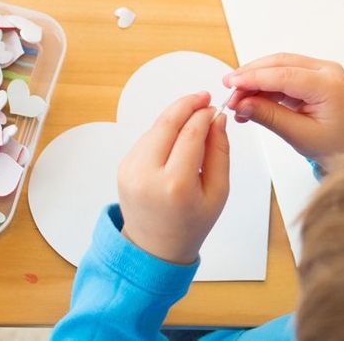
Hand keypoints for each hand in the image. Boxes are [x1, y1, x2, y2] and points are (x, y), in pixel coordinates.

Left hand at [118, 91, 230, 264]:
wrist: (154, 247)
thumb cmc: (190, 224)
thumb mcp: (218, 191)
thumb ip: (219, 152)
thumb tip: (217, 120)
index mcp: (175, 185)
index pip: (191, 134)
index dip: (204, 115)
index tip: (215, 108)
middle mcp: (147, 175)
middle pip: (167, 123)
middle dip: (187, 104)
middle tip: (204, 97)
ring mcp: (130, 170)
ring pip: (155, 128)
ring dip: (175, 117)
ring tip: (194, 116)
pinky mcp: (124, 167)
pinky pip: (146, 139)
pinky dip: (163, 131)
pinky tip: (177, 137)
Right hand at [223, 54, 343, 169]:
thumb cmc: (332, 143)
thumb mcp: (299, 134)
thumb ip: (270, 117)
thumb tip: (242, 104)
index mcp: (329, 84)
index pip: (286, 75)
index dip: (255, 78)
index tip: (232, 84)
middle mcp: (326, 71)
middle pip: (280, 64)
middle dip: (251, 75)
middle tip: (229, 89)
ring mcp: (319, 70)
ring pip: (278, 66)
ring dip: (255, 80)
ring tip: (237, 100)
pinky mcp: (310, 75)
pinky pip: (281, 74)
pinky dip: (263, 85)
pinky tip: (249, 100)